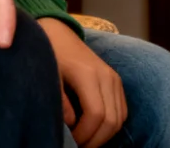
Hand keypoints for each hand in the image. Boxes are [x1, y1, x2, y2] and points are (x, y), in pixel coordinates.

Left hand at [39, 18, 126, 145]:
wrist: (57, 32)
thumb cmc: (47, 52)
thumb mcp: (47, 73)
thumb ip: (59, 98)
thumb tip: (70, 123)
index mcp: (88, 74)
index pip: (96, 114)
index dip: (85, 134)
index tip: (71, 141)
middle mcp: (107, 76)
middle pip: (112, 120)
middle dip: (96, 139)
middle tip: (78, 146)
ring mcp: (114, 78)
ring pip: (120, 118)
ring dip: (105, 135)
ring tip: (85, 140)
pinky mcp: (116, 81)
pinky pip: (122, 110)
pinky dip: (111, 124)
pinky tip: (93, 129)